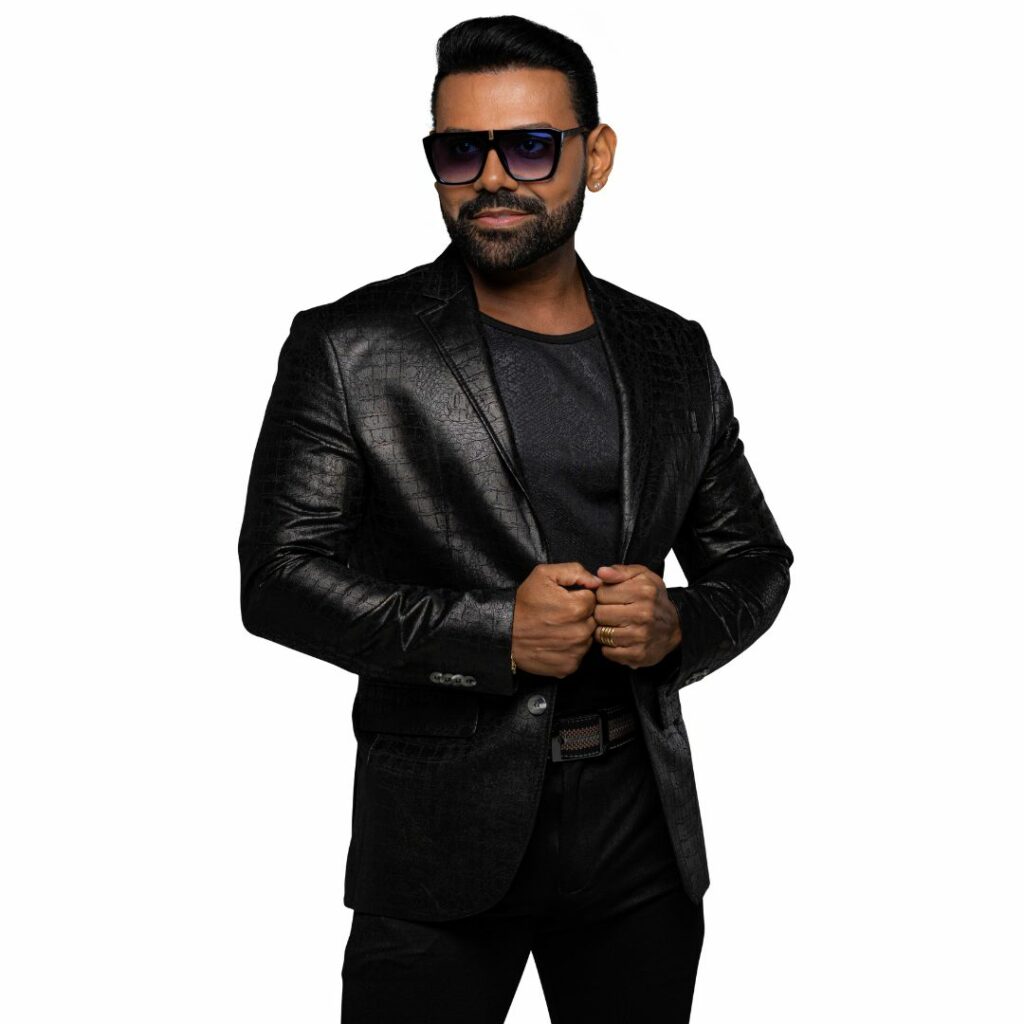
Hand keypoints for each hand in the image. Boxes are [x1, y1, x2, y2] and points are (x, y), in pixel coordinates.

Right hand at [512, 562, 602, 677]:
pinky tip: (556, 642)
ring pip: (587, 638)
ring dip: (577, 632)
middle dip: (580, 616)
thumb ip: (574, 571)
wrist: (505, 633)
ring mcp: (576, 651)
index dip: (579, 597)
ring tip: (557, 629)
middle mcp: (580, 631)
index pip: (592, 599)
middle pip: (592, 619)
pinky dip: (570, 649)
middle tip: (559, 615)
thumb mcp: (544, 575)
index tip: (565, 600)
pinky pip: (579, 655)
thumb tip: (597, 581)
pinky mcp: (569, 666)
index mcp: (578, 607)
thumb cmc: (523, 603)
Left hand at [591, 564, 682, 668]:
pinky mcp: (638, 655)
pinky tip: (619, 639)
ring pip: (601, 634)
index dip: (602, 595)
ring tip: (615, 625)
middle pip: (599, 614)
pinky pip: (608, 652)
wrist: (675, 627)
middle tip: (611, 612)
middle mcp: (643, 614)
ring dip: (603, 630)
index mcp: (643, 591)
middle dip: (601, 613)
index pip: (601, 593)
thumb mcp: (642, 576)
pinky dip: (609, 647)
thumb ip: (620, 571)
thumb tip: (601, 572)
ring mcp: (641, 636)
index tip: (610, 598)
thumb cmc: (654, 599)